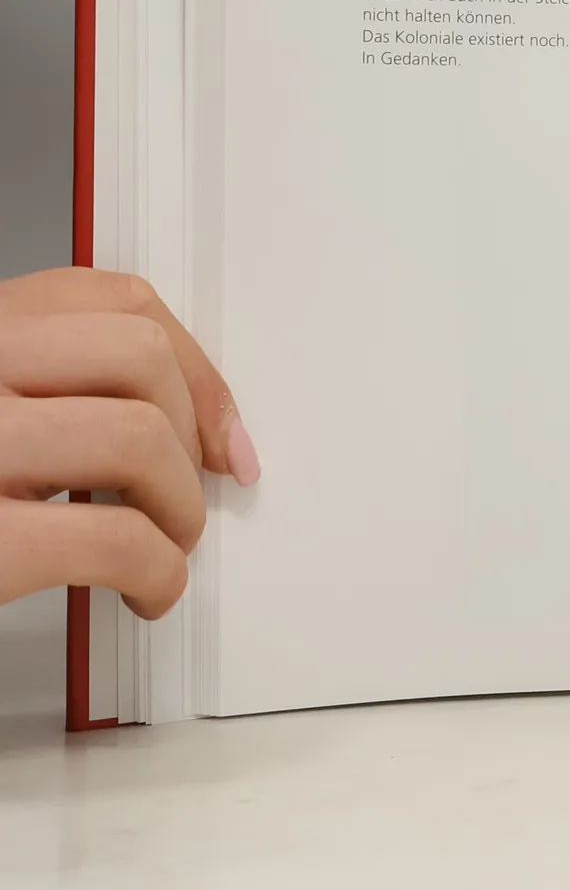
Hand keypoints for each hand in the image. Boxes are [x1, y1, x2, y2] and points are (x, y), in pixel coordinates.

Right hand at [0, 269, 257, 617]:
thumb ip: (35, 392)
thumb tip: (176, 423)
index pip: (104, 298)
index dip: (188, 364)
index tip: (214, 424)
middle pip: (137, 356)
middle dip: (188, 432)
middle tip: (182, 492)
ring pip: (139, 437)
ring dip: (179, 506)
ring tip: (163, 545)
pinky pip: (115, 539)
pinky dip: (157, 570)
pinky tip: (144, 590)